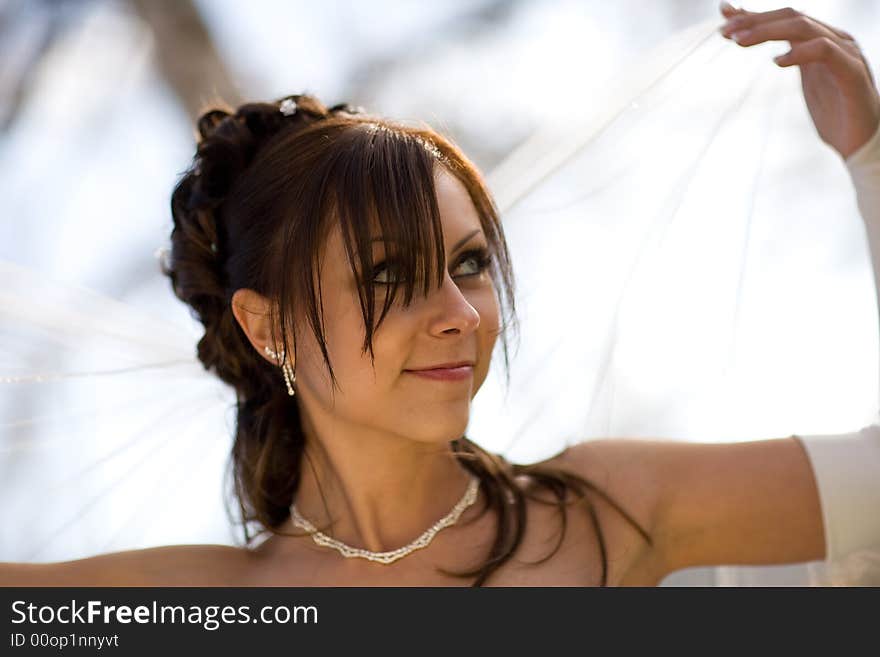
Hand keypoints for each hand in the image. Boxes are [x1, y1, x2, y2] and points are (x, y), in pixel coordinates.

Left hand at [719, 2, 879, 158]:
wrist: (861, 142)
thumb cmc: (834, 111)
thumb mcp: (805, 79)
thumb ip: (787, 57)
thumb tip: (763, 43)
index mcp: (822, 40)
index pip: (786, 16)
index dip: (754, 14)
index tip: (724, 13)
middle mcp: (835, 40)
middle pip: (792, 16)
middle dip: (755, 21)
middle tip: (724, 32)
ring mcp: (846, 53)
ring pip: (805, 28)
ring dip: (768, 31)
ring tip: (739, 42)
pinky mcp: (852, 73)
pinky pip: (825, 52)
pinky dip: (800, 52)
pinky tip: (778, 61)